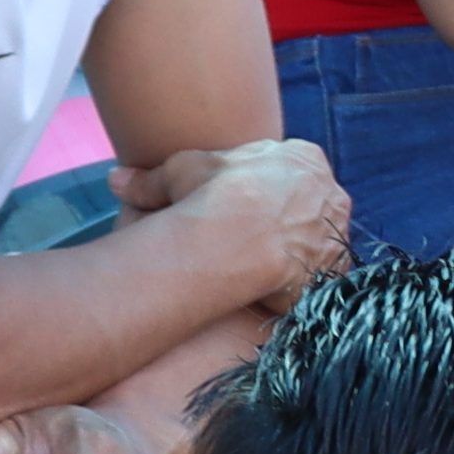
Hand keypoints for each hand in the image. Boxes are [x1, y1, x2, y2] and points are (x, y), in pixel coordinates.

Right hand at [111, 138, 347, 311]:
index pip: (291, 172)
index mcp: (305, 159)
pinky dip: (301, 285)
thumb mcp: (178, 173)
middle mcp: (330, 193)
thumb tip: (116, 180)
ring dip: (297, 253)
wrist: (240, 237)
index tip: (241, 206)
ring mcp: (336, 232)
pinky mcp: (333, 270)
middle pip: (310, 207)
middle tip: (252, 242)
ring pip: (318, 242)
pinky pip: (320, 278)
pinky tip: (274, 294)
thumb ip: (152, 178)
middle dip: (287, 221)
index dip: (264, 190)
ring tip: (260, 272)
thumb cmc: (212, 195)